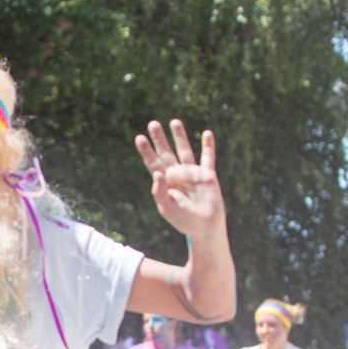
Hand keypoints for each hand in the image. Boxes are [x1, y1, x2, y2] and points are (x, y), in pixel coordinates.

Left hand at [134, 120, 224, 241]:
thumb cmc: (183, 220)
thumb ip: (159, 191)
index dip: (146, 151)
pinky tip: (207, 133)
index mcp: (165, 183)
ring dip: (180, 137)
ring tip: (174, 122)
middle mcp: (177, 175)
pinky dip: (208, 146)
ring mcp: (192, 173)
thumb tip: (156, 173)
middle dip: (160, 139)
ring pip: (185, 150)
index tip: (139, 138)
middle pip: (166, 153)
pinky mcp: (207, 175)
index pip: (153, 163)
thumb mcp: (166, 208)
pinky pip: (208, 157)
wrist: (204, 226)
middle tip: (153, 123)